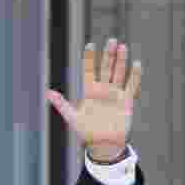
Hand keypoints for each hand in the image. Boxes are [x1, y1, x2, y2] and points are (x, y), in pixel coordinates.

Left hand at [46, 39, 142, 160]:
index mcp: (89, 91)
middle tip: (111, 40)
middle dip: (108, 55)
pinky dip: (134, 76)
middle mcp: (103, 90)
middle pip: (106, 68)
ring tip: (122, 47)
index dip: (90, 58)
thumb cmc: (87, 132)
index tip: (90, 45)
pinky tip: (136, 65)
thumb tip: (48, 92)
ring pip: (118, 73)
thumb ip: (61, 104)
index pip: (89, 70)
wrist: (103, 144)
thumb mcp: (72, 117)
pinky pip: (131, 85)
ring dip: (121, 61)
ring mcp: (115, 94)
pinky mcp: (126, 101)